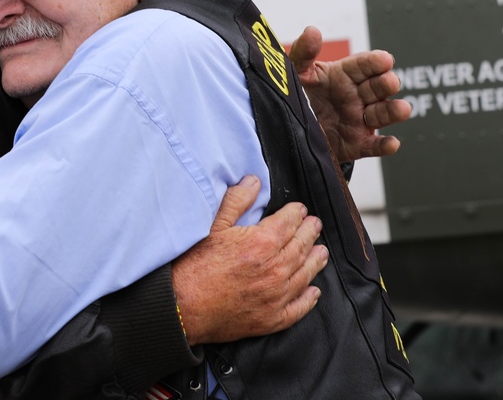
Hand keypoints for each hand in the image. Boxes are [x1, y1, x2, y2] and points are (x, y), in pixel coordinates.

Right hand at [171, 175, 327, 344]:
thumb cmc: (193, 266)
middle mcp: (275, 269)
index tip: (301, 209)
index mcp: (262, 243)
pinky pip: (297, 308)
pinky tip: (313, 292)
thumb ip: (236, 201)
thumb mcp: (212, 226)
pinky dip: (308, 299)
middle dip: (310, 232)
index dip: (297, 213)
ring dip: (315, 261)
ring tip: (321, 252)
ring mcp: (275, 297)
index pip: (289, 223)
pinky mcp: (270, 319)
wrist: (181, 308)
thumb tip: (254, 182)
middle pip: (301, 246)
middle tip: (315, 225)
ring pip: (304, 274)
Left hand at [289, 26, 410, 162]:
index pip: (363, 65)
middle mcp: (356, 96)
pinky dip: (385, 145)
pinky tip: (392, 143)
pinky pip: (374, 145)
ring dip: (394, 111)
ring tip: (403, 109)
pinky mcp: (357, 144)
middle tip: (390, 82)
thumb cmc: (298, 95)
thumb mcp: (296, 73)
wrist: (291, 129)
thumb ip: (303, 53)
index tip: (384, 59)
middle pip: (377, 87)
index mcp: (344, 75)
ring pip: (382, 114)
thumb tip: (312, 31)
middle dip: (386, 84)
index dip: (374, 62)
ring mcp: (359, 120)